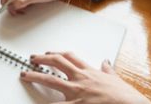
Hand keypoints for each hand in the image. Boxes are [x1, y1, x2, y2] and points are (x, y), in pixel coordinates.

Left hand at [21, 52, 149, 103]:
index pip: (70, 57)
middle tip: (32, 59)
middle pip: (57, 63)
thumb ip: (108, 71)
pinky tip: (35, 103)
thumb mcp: (116, 79)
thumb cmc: (125, 96)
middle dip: (42, 59)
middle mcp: (81, 78)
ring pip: (51, 80)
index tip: (49, 53)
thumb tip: (106, 62)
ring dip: (35, 76)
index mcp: (90, 72)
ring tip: (25, 75)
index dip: (57, 54)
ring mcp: (77, 92)